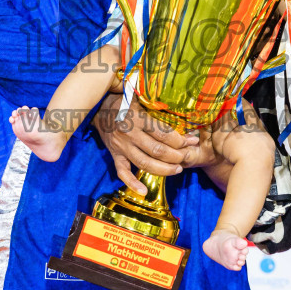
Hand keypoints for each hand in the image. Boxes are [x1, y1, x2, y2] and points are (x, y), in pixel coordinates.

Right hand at [92, 98, 206, 195]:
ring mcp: (121, 146)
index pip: (162, 133)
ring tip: (177, 170)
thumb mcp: (140, 98)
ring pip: (144, 163)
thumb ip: (157, 105)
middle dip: (176, 156)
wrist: (99, 108)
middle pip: (157, 151)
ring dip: (163, 170)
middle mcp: (129, 134)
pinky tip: (143, 191)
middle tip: (186, 156)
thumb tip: (182, 112)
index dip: (180, 140)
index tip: (191, 141)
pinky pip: (122, 172)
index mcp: (137, 118)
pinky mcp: (114, 155)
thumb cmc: (124, 101)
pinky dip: (132, 183)